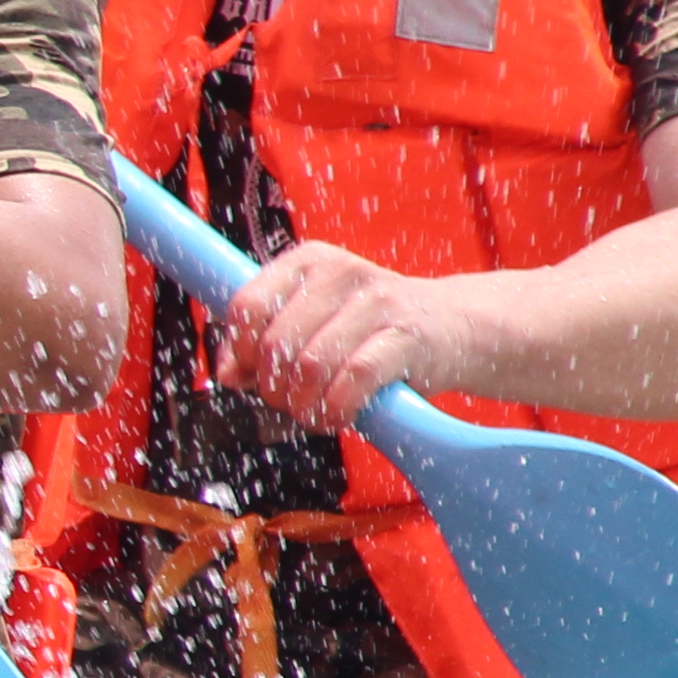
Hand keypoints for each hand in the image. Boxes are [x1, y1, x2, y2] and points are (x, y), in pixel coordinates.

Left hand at [209, 239, 478, 427]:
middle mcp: (340, 272)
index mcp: (307, 262)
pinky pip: (353, 379)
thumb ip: (265, 343)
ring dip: (305, 404)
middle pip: (276, 344)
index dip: (239, 351)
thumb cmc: (370, 329)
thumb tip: (226, 374)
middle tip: (290, 402)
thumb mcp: (313, 324)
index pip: (247, 306)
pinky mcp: (406, 334)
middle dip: (274, 387)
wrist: (450, 327)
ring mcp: (376, 301)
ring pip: (311, 365)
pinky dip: (338, 408)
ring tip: (315, 412)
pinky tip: (340, 414)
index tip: (250, 375)